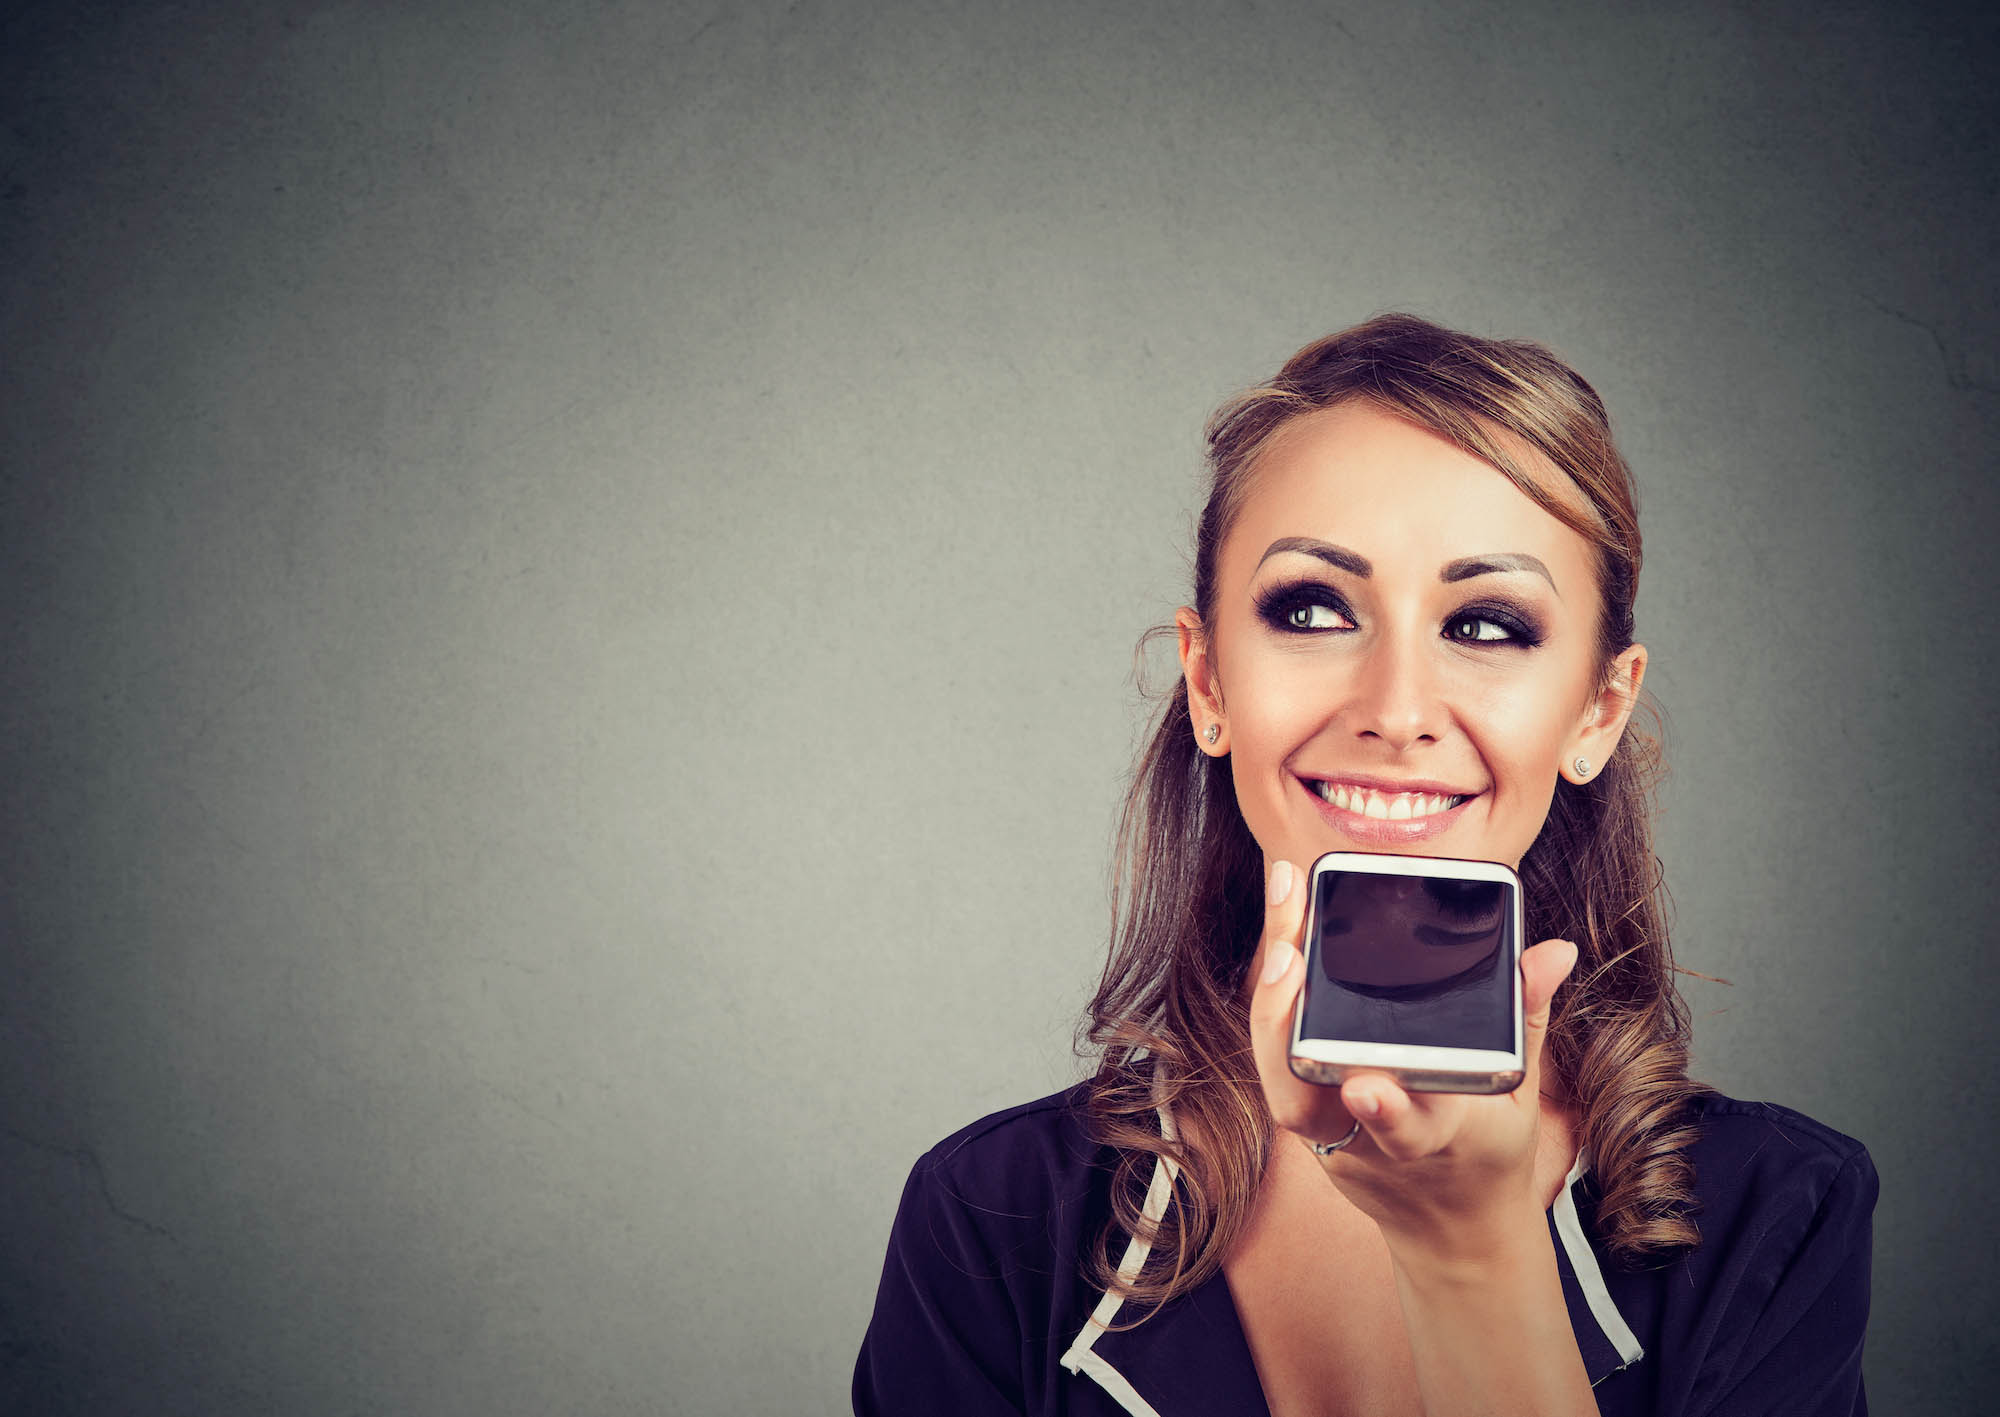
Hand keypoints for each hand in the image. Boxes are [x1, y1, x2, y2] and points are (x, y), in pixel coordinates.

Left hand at [1247, 858, 1578, 1262]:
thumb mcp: (1522, 1093)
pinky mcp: (1310, 1135)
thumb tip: (1556, 950)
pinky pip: (1280, 1076)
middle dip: (1291, 1026)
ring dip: (1271, 1010)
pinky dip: (1274, 1017)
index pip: (1412, 1129)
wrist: (1454, 1232)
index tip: (1364, 1084)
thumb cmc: (1489, 1151)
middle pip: (1314, 1098)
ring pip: (1283, 1087)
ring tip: (1279, 930)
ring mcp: (1334, 1143)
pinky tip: (1278, 946)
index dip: (1386, 1110)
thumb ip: (1526, 1017)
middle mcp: (1375, 1144)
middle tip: (1288, 953)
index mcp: (1444, 1139)